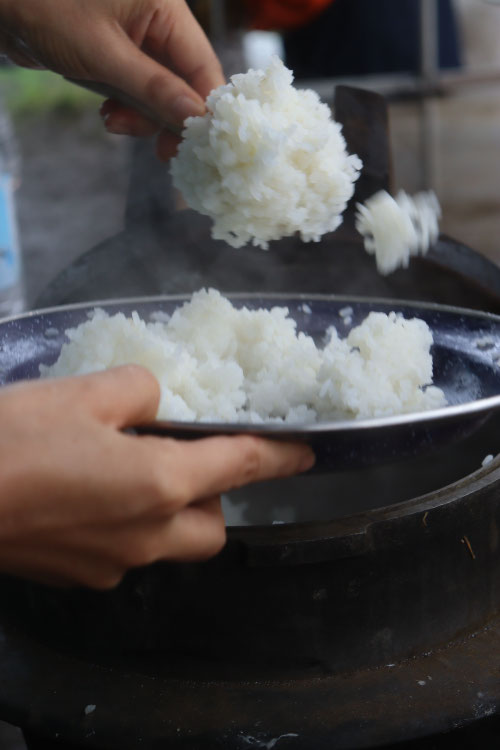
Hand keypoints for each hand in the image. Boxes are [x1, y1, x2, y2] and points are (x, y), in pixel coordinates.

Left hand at [0, 0, 224, 158]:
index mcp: (165, 7)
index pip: (202, 65)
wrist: (2, 3)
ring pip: (160, 94)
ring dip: (141, 117)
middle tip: (161, 152)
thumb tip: (195, 116)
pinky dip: (127, 109)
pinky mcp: (119, 56)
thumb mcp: (104, 55)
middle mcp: (158, 22)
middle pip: (184, 84)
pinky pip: (137, 92)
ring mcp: (138, 40)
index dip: (204, 108)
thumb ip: (153, 88)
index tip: (201, 146)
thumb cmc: (47, 11)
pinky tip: (109, 114)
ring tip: (113, 121)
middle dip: (167, 117)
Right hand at [0, 366, 313, 588]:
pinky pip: (126, 553)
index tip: (307, 453)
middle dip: (214, 496)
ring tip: (131, 474)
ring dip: (171, 513)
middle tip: (184, 458)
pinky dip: (127, 526)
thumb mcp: (83, 392)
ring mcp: (112, 565)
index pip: (241, 465)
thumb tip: (155, 402)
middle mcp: (148, 535)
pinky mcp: (78, 577)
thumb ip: (138, 390)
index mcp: (161, 484)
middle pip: (211, 527)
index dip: (279, 456)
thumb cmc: (14, 440)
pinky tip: (89, 497)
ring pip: (170, 545)